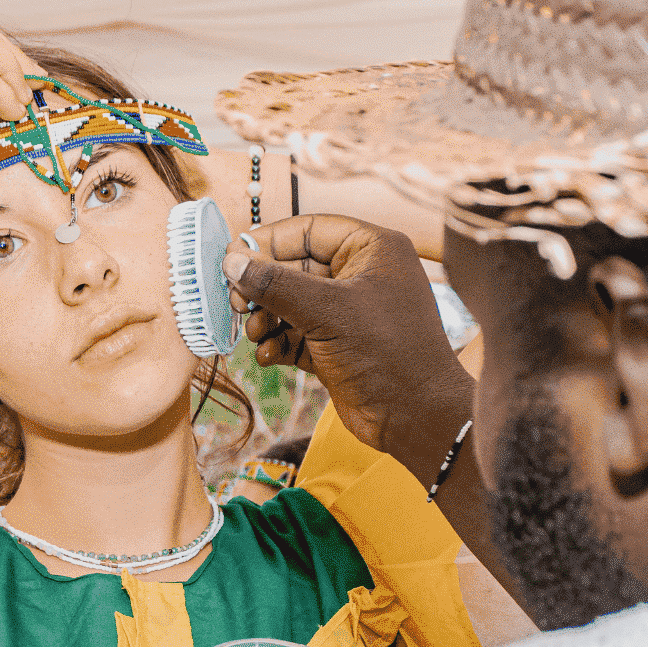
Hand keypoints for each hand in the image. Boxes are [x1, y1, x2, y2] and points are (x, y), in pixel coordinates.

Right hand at [226, 214, 472, 458]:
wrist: (415, 416)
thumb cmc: (385, 353)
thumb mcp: (326, 311)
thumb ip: (276, 283)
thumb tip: (232, 261)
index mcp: (371, 249)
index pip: (309, 230)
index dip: (268, 242)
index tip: (232, 259)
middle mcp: (360, 274)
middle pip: (294, 267)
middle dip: (263, 288)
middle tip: (236, 304)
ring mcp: (348, 311)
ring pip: (291, 302)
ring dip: (266, 318)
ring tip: (255, 334)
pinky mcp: (336, 344)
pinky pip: (296, 332)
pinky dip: (279, 342)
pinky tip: (269, 356)